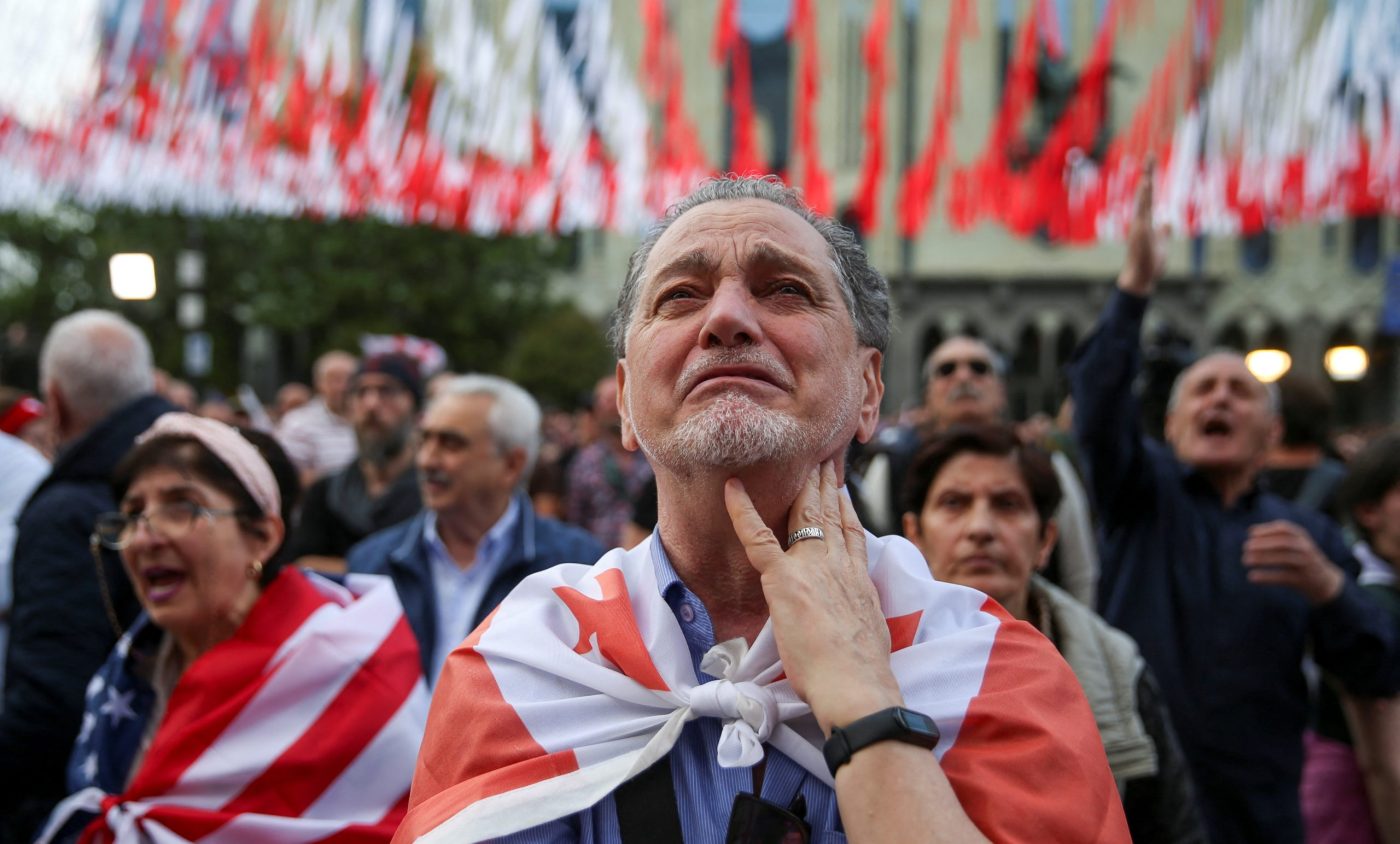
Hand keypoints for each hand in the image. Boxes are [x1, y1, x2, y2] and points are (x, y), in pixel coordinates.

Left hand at [724, 460, 902, 734]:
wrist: (856, 686)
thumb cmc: (861, 674)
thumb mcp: (868, 633)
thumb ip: (854, 615)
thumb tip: (848, 620)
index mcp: (858, 577)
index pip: (851, 531)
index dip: (844, 505)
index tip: (840, 486)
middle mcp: (838, 563)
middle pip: (830, 512)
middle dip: (825, 481)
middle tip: (820, 454)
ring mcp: (811, 567)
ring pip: (803, 513)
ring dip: (801, 480)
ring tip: (797, 455)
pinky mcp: (783, 580)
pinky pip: (757, 538)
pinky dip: (742, 511)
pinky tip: (732, 488)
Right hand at [1117, 159, 1165, 296]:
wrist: (1141, 278)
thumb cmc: (1149, 263)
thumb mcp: (1160, 243)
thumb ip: (1163, 231)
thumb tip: (1167, 222)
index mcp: (1145, 221)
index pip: (1149, 197)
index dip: (1150, 180)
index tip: (1151, 165)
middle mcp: (1140, 220)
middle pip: (1144, 192)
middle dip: (1147, 174)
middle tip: (1150, 155)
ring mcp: (1139, 224)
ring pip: (1143, 198)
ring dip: (1146, 181)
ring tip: (1148, 164)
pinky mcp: (1140, 230)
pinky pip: (1142, 209)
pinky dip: (1144, 196)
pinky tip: (1146, 184)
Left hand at [1242, 521, 1344, 604]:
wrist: (1325, 581)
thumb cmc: (1302, 559)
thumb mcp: (1294, 543)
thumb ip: (1277, 537)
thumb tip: (1250, 531)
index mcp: (1302, 537)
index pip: (1285, 528)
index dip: (1267, 530)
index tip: (1250, 533)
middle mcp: (1306, 549)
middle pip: (1284, 543)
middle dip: (1264, 544)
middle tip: (1245, 547)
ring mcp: (1307, 564)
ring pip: (1285, 559)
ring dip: (1264, 558)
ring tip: (1245, 560)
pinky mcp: (1304, 580)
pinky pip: (1284, 577)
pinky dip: (1267, 577)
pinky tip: (1252, 577)